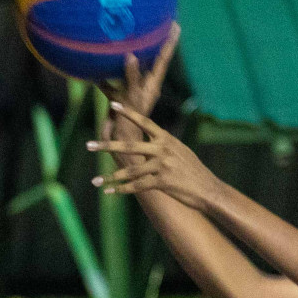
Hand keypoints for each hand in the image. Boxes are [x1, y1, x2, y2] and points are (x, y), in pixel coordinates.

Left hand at [88, 104, 221, 209]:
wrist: (209, 189)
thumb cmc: (194, 171)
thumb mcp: (181, 151)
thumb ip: (165, 144)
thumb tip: (154, 138)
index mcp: (166, 139)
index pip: (144, 122)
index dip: (128, 113)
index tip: (113, 105)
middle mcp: (162, 150)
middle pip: (129, 146)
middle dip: (107, 146)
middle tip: (89, 145)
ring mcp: (162, 166)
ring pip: (131, 170)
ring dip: (111, 177)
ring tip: (95, 180)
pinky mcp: (162, 183)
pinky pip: (138, 186)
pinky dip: (123, 191)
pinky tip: (111, 193)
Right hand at [101, 24, 179, 120]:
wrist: (121, 146)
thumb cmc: (131, 124)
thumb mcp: (132, 98)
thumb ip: (132, 77)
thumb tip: (131, 55)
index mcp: (151, 85)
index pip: (163, 58)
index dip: (169, 42)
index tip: (175, 25)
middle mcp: (144, 87)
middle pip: (149, 60)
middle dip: (151, 44)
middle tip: (153, 24)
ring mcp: (131, 93)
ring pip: (128, 70)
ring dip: (124, 58)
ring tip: (122, 41)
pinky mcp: (119, 100)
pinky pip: (111, 83)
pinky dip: (103, 77)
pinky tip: (93, 69)